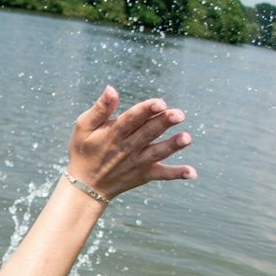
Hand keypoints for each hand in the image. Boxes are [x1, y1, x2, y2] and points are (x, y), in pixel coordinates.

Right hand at [67, 86, 196, 200]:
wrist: (86, 186)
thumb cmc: (84, 150)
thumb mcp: (83, 127)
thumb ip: (100, 109)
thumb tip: (111, 89)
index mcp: (112, 134)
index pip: (131, 120)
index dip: (145, 111)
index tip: (159, 103)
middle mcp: (126, 149)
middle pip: (147, 133)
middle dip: (163, 123)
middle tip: (179, 114)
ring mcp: (137, 163)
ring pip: (157, 152)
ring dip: (172, 146)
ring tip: (187, 138)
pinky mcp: (144, 174)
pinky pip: (161, 174)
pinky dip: (176, 174)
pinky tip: (192, 172)